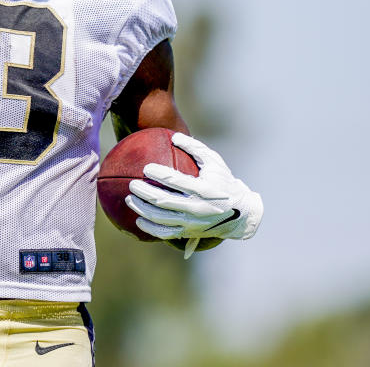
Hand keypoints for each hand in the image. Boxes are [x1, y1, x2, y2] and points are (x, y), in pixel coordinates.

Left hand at [125, 132, 262, 258]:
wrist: (240, 214)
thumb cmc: (224, 182)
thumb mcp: (215, 162)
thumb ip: (195, 148)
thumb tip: (174, 136)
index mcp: (203, 189)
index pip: (176, 181)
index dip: (159, 175)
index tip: (146, 167)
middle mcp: (196, 208)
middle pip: (163, 201)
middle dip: (144, 192)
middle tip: (131, 183)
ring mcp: (192, 223)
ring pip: (160, 218)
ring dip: (142, 209)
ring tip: (129, 199)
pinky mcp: (189, 233)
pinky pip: (165, 233)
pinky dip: (150, 227)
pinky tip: (138, 220)